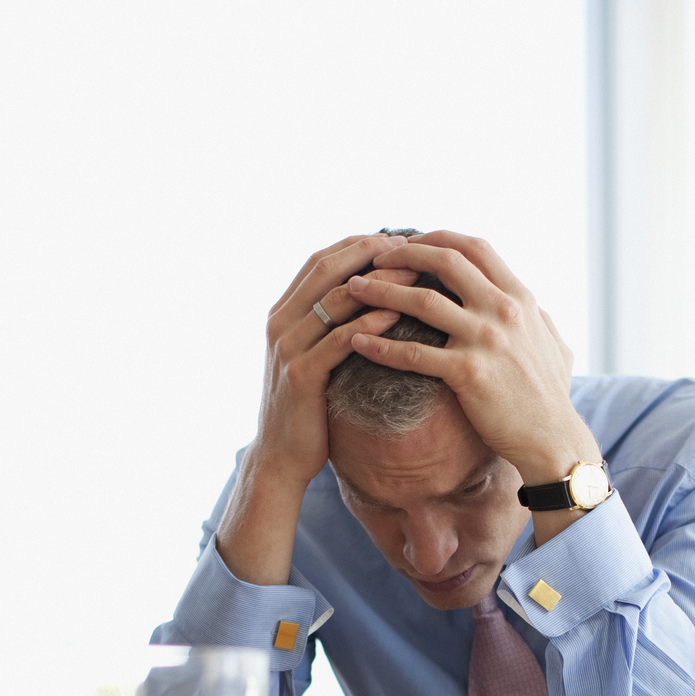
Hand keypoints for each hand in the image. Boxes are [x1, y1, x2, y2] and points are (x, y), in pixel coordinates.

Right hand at [251, 233, 413, 486]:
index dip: (357, 244)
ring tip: (415, 273)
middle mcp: (279, 323)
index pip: (320, 260)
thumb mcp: (313, 356)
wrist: (282, 456)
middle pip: (326, 269)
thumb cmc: (308, 407)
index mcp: (282, 312)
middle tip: (410, 246)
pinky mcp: (300, 376)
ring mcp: (286, 348)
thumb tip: (370, 297)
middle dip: (369, 252)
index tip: (395, 238)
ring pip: (334, 300)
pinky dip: (368, 323)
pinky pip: (338, 340)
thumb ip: (329, 326)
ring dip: (378, 282)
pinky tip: (397, 313)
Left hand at [342, 231, 598, 485]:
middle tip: (374, 257)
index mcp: (520, 298)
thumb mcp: (554, 343)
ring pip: (422, 301)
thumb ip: (538, 318)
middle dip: (404, 253)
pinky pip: (413, 354)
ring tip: (352, 289)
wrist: (553, 439)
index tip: (409, 242)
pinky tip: (356, 342)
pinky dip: (381, 346)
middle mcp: (504, 311)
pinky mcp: (468, 373)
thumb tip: (531, 304)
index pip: (475, 248)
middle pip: (446, 261)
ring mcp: (485, 340)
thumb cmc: (551, 396)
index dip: (438, 238)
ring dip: (382, 290)